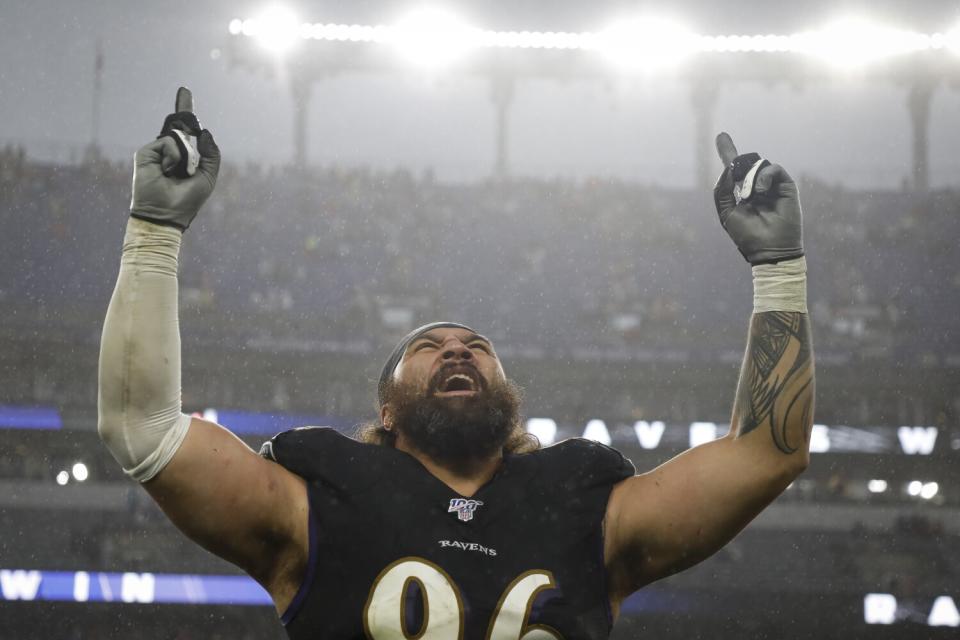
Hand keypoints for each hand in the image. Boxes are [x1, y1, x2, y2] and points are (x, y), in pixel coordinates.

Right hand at [130, 87, 220, 231]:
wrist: (166, 214)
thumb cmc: (187, 200)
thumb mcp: (208, 176)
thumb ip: (211, 154)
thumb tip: (205, 131)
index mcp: (184, 156)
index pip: (185, 130)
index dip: (185, 110)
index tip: (184, 91)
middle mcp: (169, 152)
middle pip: (179, 125)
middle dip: (184, 106)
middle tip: (186, 97)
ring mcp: (156, 152)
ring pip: (178, 137)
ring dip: (185, 156)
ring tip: (178, 173)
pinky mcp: (145, 153)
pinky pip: (168, 143)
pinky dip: (173, 157)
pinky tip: (167, 171)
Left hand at [712, 132, 803, 264]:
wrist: (769, 249)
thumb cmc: (747, 236)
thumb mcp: (727, 213)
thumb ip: (722, 191)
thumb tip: (727, 170)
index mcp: (742, 194)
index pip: (734, 170)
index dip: (727, 152)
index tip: (720, 136)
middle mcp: (756, 188)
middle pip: (746, 164)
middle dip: (736, 161)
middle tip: (737, 181)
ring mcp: (772, 187)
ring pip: (758, 166)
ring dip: (750, 178)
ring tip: (750, 196)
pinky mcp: (786, 186)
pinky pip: (773, 168)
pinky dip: (764, 176)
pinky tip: (759, 191)